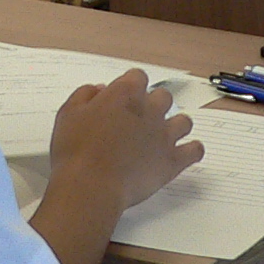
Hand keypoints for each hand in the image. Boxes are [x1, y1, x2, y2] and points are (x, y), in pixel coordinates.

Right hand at [50, 69, 202, 210]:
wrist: (90, 186)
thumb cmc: (76, 152)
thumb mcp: (68, 114)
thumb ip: (85, 95)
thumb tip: (99, 90)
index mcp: (125, 94)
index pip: (138, 77)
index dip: (130, 86)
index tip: (123, 97)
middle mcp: (150, 109)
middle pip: (162, 97)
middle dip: (153, 105)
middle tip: (139, 120)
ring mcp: (164, 135)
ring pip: (183, 121)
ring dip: (174, 126)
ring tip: (162, 136)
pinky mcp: (172, 160)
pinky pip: (194, 150)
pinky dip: (192, 150)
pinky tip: (185, 153)